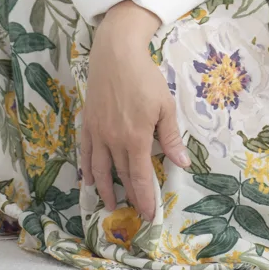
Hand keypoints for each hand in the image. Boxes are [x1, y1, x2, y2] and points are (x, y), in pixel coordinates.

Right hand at [79, 0, 189, 216]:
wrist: (115, 55)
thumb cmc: (145, 78)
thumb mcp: (165, 106)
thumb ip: (170, 137)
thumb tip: (182, 163)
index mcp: (135, 139)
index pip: (140, 177)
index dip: (145, 197)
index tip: (148, 214)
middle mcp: (113, 141)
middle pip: (121, 175)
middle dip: (128, 196)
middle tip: (133, 213)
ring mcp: (98, 133)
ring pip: (99, 169)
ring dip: (105, 189)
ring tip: (109, 205)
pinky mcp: (88, 124)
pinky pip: (85, 153)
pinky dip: (87, 170)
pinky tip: (88, 180)